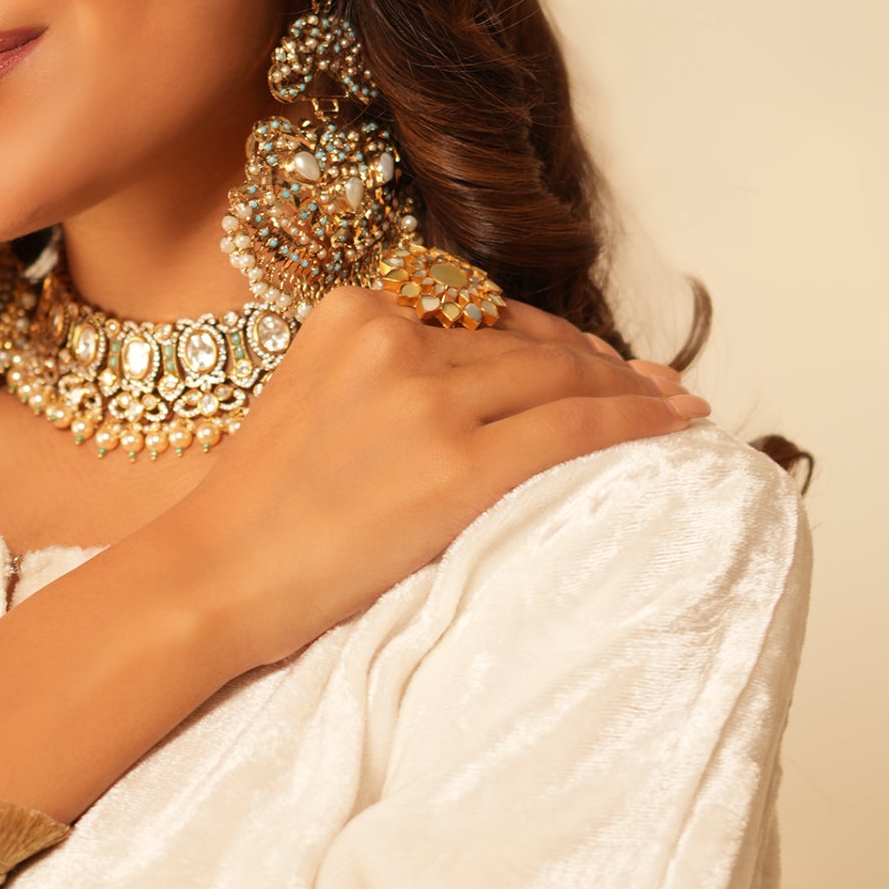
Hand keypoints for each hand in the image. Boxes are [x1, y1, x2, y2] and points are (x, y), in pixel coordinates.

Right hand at [0, 286, 703, 825]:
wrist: (214, 576)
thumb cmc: (257, 517)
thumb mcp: (309, 406)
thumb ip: (381, 380)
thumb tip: (479, 390)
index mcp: (351, 312)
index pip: (476, 316)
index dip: (546, 336)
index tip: (591, 355)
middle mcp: (393, 338)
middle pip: (525, 345)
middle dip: (597, 365)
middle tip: (652, 384)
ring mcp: (428, 397)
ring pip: (559, 380)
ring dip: (627, 392)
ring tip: (673, 406)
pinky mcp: (458, 463)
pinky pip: (572, 429)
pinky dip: (634, 424)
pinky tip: (674, 424)